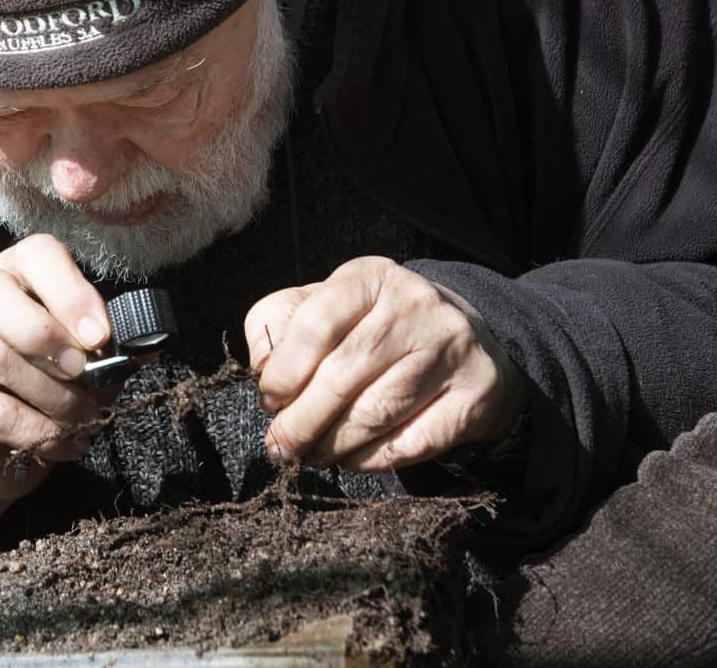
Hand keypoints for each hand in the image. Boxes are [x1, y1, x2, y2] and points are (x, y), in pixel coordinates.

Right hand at [0, 235, 110, 552]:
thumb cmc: (43, 385)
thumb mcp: (81, 359)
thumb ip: (107, 348)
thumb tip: (145, 347)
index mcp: (16, 271)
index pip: (38, 255)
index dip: (71, 292)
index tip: (100, 337)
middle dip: (50, 341)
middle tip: (84, 376)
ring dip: (51, 395)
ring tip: (80, 417)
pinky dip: (33, 430)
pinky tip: (56, 440)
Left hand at [244, 256, 521, 471]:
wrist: (461, 338)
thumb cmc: (370, 326)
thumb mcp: (322, 306)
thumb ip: (279, 327)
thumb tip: (263, 369)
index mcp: (370, 278)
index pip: (315, 325)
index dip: (284, 372)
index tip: (269, 400)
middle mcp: (415, 306)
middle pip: (342, 376)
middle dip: (301, 422)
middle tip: (281, 446)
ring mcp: (450, 350)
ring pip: (374, 414)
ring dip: (331, 446)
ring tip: (311, 455)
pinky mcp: (474, 395)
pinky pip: (410, 443)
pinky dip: (370, 460)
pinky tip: (351, 458)